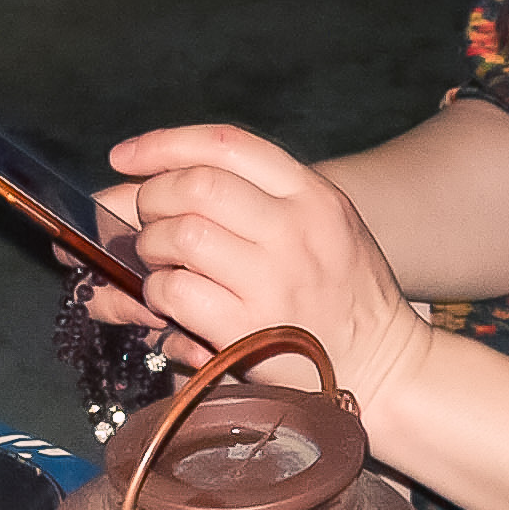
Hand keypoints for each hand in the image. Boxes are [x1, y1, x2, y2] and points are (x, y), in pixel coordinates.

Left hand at [97, 124, 432, 406]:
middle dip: (151, 198)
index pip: (226, 144)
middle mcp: (295, 229)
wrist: (383, 366)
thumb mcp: (322, 225)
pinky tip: (169, 301)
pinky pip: (176, 292)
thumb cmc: (344, 295)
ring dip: (151, 248)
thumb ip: (253, 198)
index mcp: (313, 195)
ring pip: (180, 235)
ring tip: (160, 264)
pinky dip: (157, 293)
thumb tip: (145, 184)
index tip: (125, 156)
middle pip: (195, 185)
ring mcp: (273, 280)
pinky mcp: (251, 328)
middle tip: (147, 222)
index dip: (163, 144)